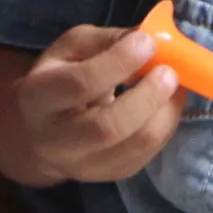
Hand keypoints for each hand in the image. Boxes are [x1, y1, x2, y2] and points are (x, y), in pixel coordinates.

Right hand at [0, 25, 185, 186]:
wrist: (37, 133)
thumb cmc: (58, 79)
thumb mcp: (70, 49)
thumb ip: (106, 41)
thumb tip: (150, 37)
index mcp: (38, 98)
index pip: (80, 83)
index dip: (118, 62)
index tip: (146, 42)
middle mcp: (56, 141)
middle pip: (108, 127)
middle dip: (147, 97)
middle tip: (169, 72)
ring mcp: (83, 166)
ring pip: (134, 146)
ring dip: (165, 113)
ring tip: (175, 85)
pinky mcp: (109, 175)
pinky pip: (146, 155)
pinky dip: (165, 127)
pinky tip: (166, 105)